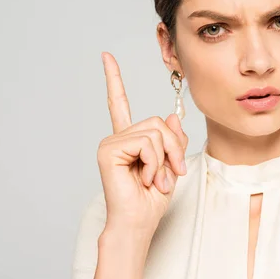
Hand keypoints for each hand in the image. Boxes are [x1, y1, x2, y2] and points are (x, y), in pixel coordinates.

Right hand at [96, 52, 188, 236]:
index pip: (120, 103)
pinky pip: (146, 143)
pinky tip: (146, 178)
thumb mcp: (170, 164)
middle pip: (157, 122)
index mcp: (128, 139)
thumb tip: (172, 115)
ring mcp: (111, 142)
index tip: (106, 56)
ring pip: (155, 132)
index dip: (113, 79)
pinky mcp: (108, 149)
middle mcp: (117, 137)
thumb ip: (172, 139)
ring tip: (156, 179)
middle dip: (173, 148)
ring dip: (165, 158)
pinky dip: (154, 163)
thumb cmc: (151, 199)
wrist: (139, 222)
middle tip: (171, 173)